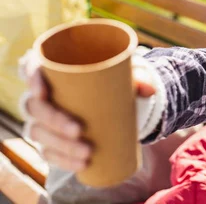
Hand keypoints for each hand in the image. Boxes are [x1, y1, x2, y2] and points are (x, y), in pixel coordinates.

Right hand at [19, 49, 156, 171]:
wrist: (121, 104)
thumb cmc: (117, 81)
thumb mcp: (129, 75)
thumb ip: (140, 77)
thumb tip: (149, 89)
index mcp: (56, 70)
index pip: (31, 67)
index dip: (31, 79)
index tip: (44, 92)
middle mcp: (44, 94)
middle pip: (34, 106)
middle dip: (53, 120)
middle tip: (79, 130)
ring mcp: (45, 119)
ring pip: (39, 132)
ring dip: (60, 145)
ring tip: (87, 151)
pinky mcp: (53, 139)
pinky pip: (49, 152)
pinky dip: (64, 160)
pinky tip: (81, 164)